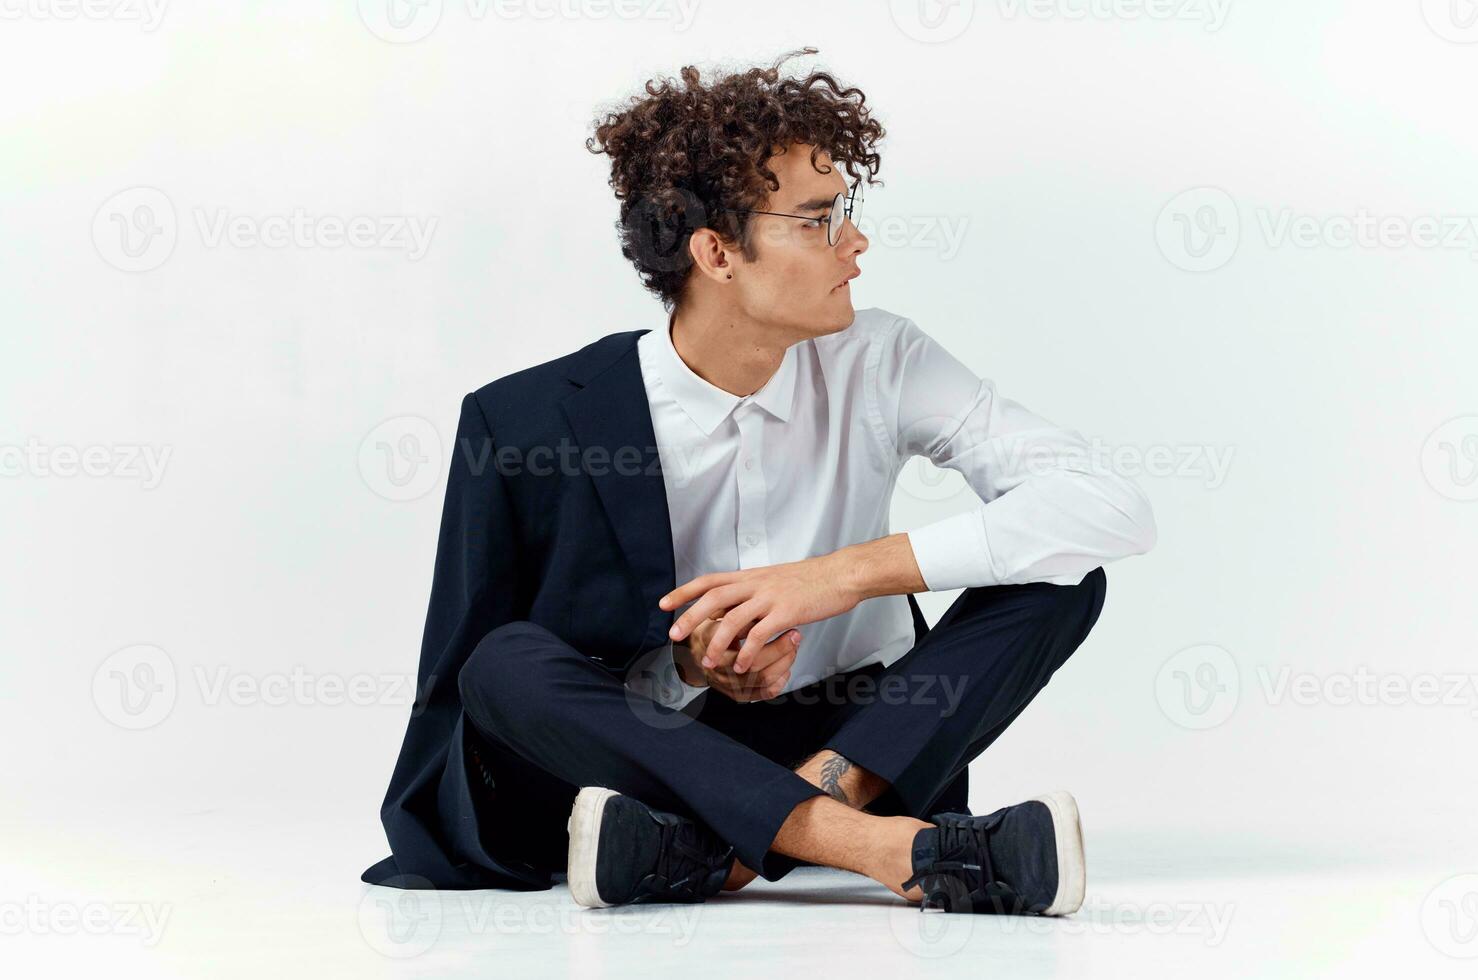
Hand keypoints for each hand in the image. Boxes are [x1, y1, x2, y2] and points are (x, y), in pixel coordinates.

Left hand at [661, 554, 862, 675]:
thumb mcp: (773, 581)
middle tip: (673, 635)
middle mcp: (756, 584)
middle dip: (690, 616)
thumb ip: (751, 593)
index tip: (664, 604)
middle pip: (714, 597)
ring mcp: (771, 597)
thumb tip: (730, 606)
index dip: (684, 591)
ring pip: (733, 619)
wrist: (839, 575)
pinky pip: (760, 634)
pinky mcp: (787, 612)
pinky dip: (748, 652)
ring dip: (717, 643)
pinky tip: (743, 667)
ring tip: (708, 662)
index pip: (709, 580)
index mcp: (750, 577)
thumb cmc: (809, 581)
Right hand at [676, 617, 801, 701]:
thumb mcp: (714, 614)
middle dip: (780, 649)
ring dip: (784, 662)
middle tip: (795, 634)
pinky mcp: (739, 695)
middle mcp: (717, 668)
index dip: (762, 631)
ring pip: (764, 679)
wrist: (695, 656)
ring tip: (793, 646)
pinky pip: (766, 692)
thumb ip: (732, 609)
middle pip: (754, 664)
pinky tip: (786, 665)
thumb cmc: (710, 630)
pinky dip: (781, 679)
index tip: (780, 618)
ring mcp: (729, 684)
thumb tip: (755, 601)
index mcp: (709, 643)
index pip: (738, 641)